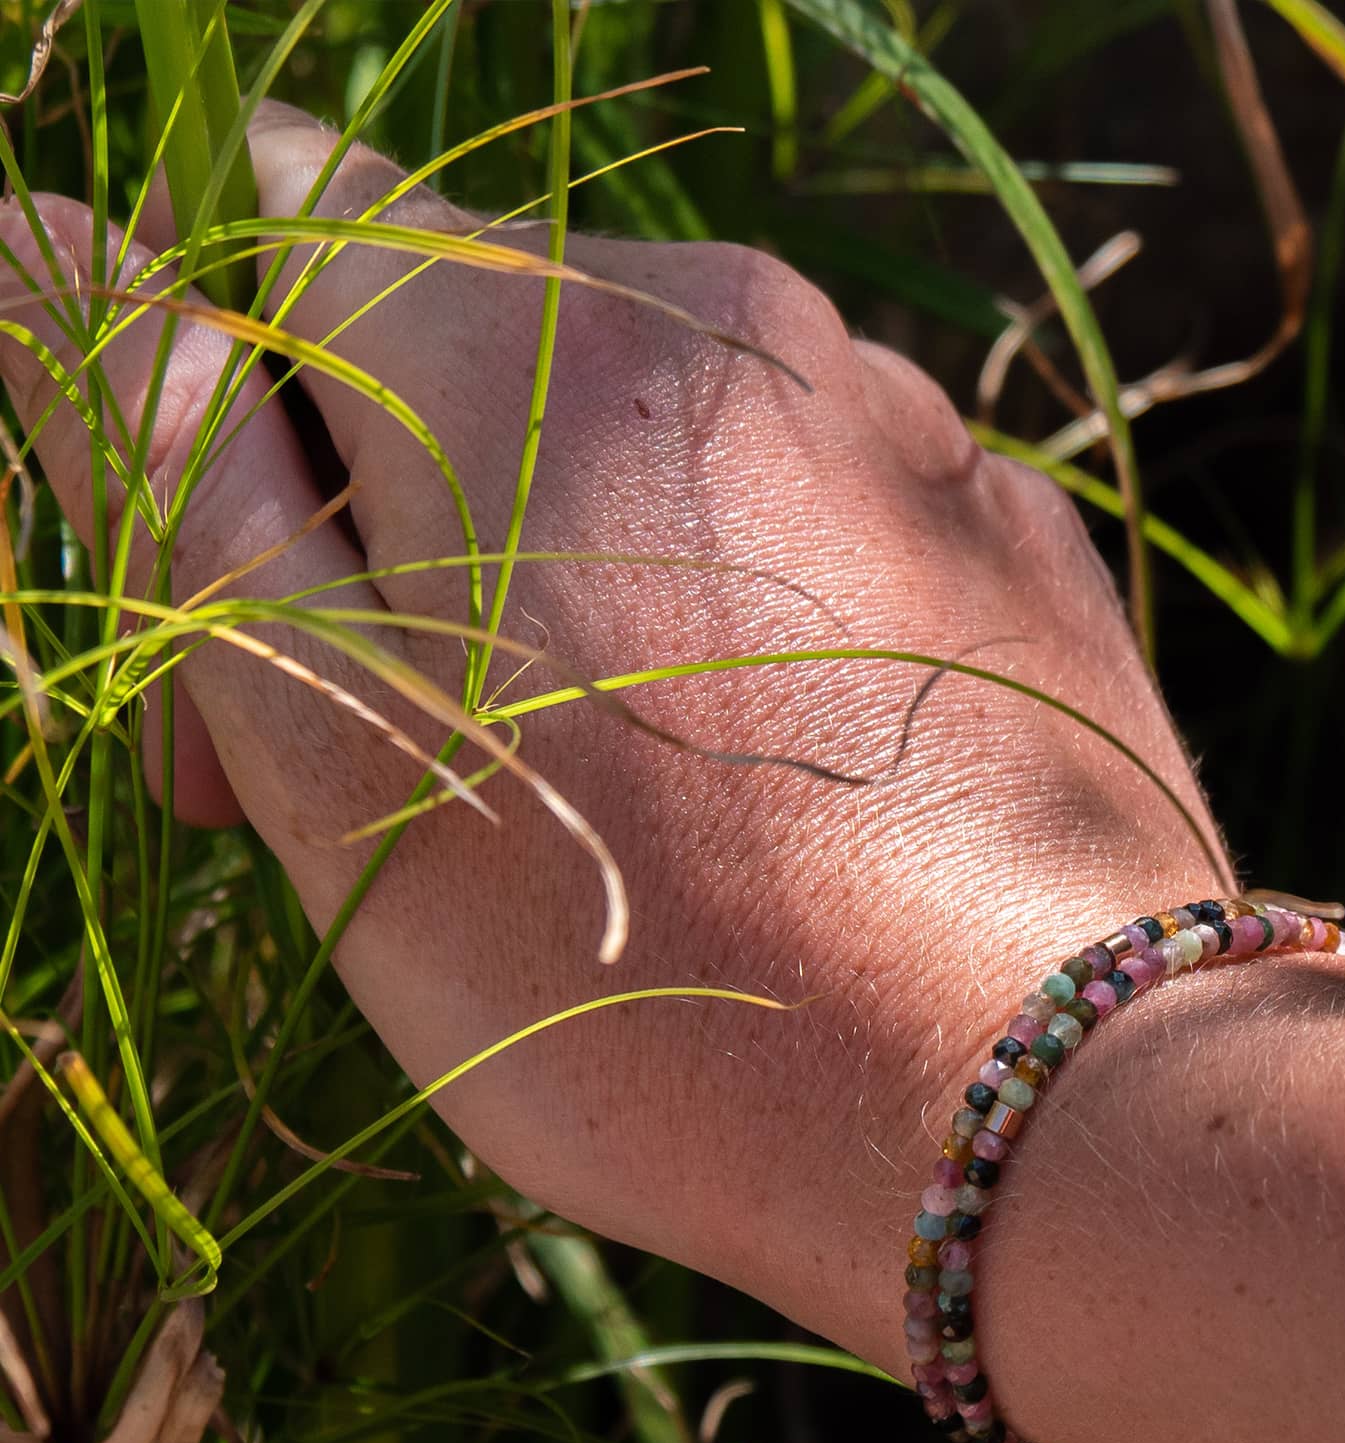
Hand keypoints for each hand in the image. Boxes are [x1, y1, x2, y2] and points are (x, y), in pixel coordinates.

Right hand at [0, 102, 1228, 1362]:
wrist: (1028, 1108)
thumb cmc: (640, 969)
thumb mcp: (330, 737)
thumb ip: (163, 461)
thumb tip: (26, 223)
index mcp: (536, 331)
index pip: (277, 216)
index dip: (211, 409)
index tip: (239, 626)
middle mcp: (749, 320)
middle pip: (480, 344)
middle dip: (394, 520)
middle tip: (396, 783)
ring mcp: (910, 425)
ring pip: (657, 447)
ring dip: (574, 581)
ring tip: (614, 817)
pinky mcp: (1018, 539)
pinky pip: (821, 526)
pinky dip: (750, 622)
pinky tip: (780, 801)